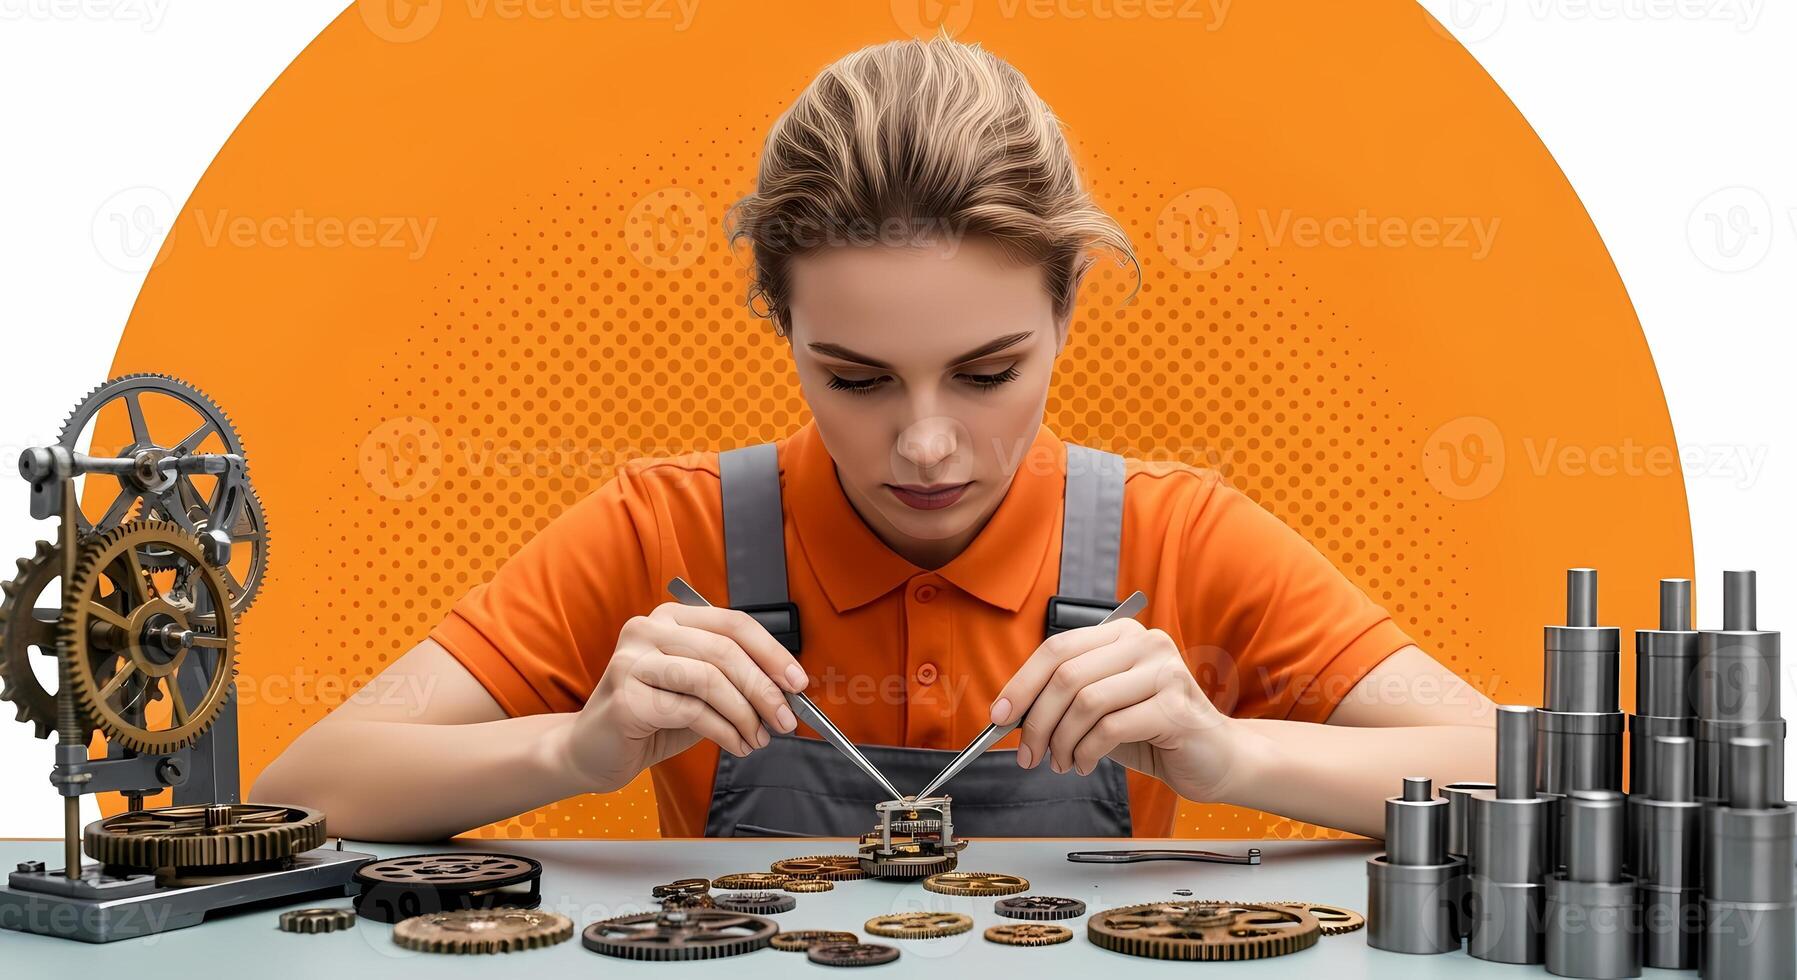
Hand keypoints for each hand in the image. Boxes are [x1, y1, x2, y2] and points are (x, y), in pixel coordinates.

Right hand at [564, 602, 807, 791]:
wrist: (591, 751)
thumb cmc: (650, 718)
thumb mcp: (698, 691)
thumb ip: (733, 681)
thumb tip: (786, 691)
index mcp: (670, 618)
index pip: (733, 623)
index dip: (772, 652)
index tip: (798, 682)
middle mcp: (647, 629)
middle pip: (725, 650)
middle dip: (765, 689)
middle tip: (785, 719)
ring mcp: (632, 661)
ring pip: (710, 679)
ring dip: (746, 714)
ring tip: (759, 738)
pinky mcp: (626, 697)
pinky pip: (692, 711)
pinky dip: (725, 732)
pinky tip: (736, 745)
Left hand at [990, 618, 1242, 802]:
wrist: (1214, 759)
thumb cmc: (1153, 731)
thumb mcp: (1101, 709)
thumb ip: (1064, 701)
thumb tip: (1010, 713)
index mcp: (1122, 634)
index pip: (1057, 649)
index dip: (1021, 683)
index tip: (998, 716)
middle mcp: (1145, 643)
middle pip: (1067, 675)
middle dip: (1036, 721)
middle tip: (1028, 755)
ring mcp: (1165, 671)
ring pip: (1086, 702)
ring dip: (1062, 742)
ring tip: (1062, 762)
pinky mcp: (1176, 706)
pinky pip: (1111, 728)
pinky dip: (1087, 752)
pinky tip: (1085, 764)